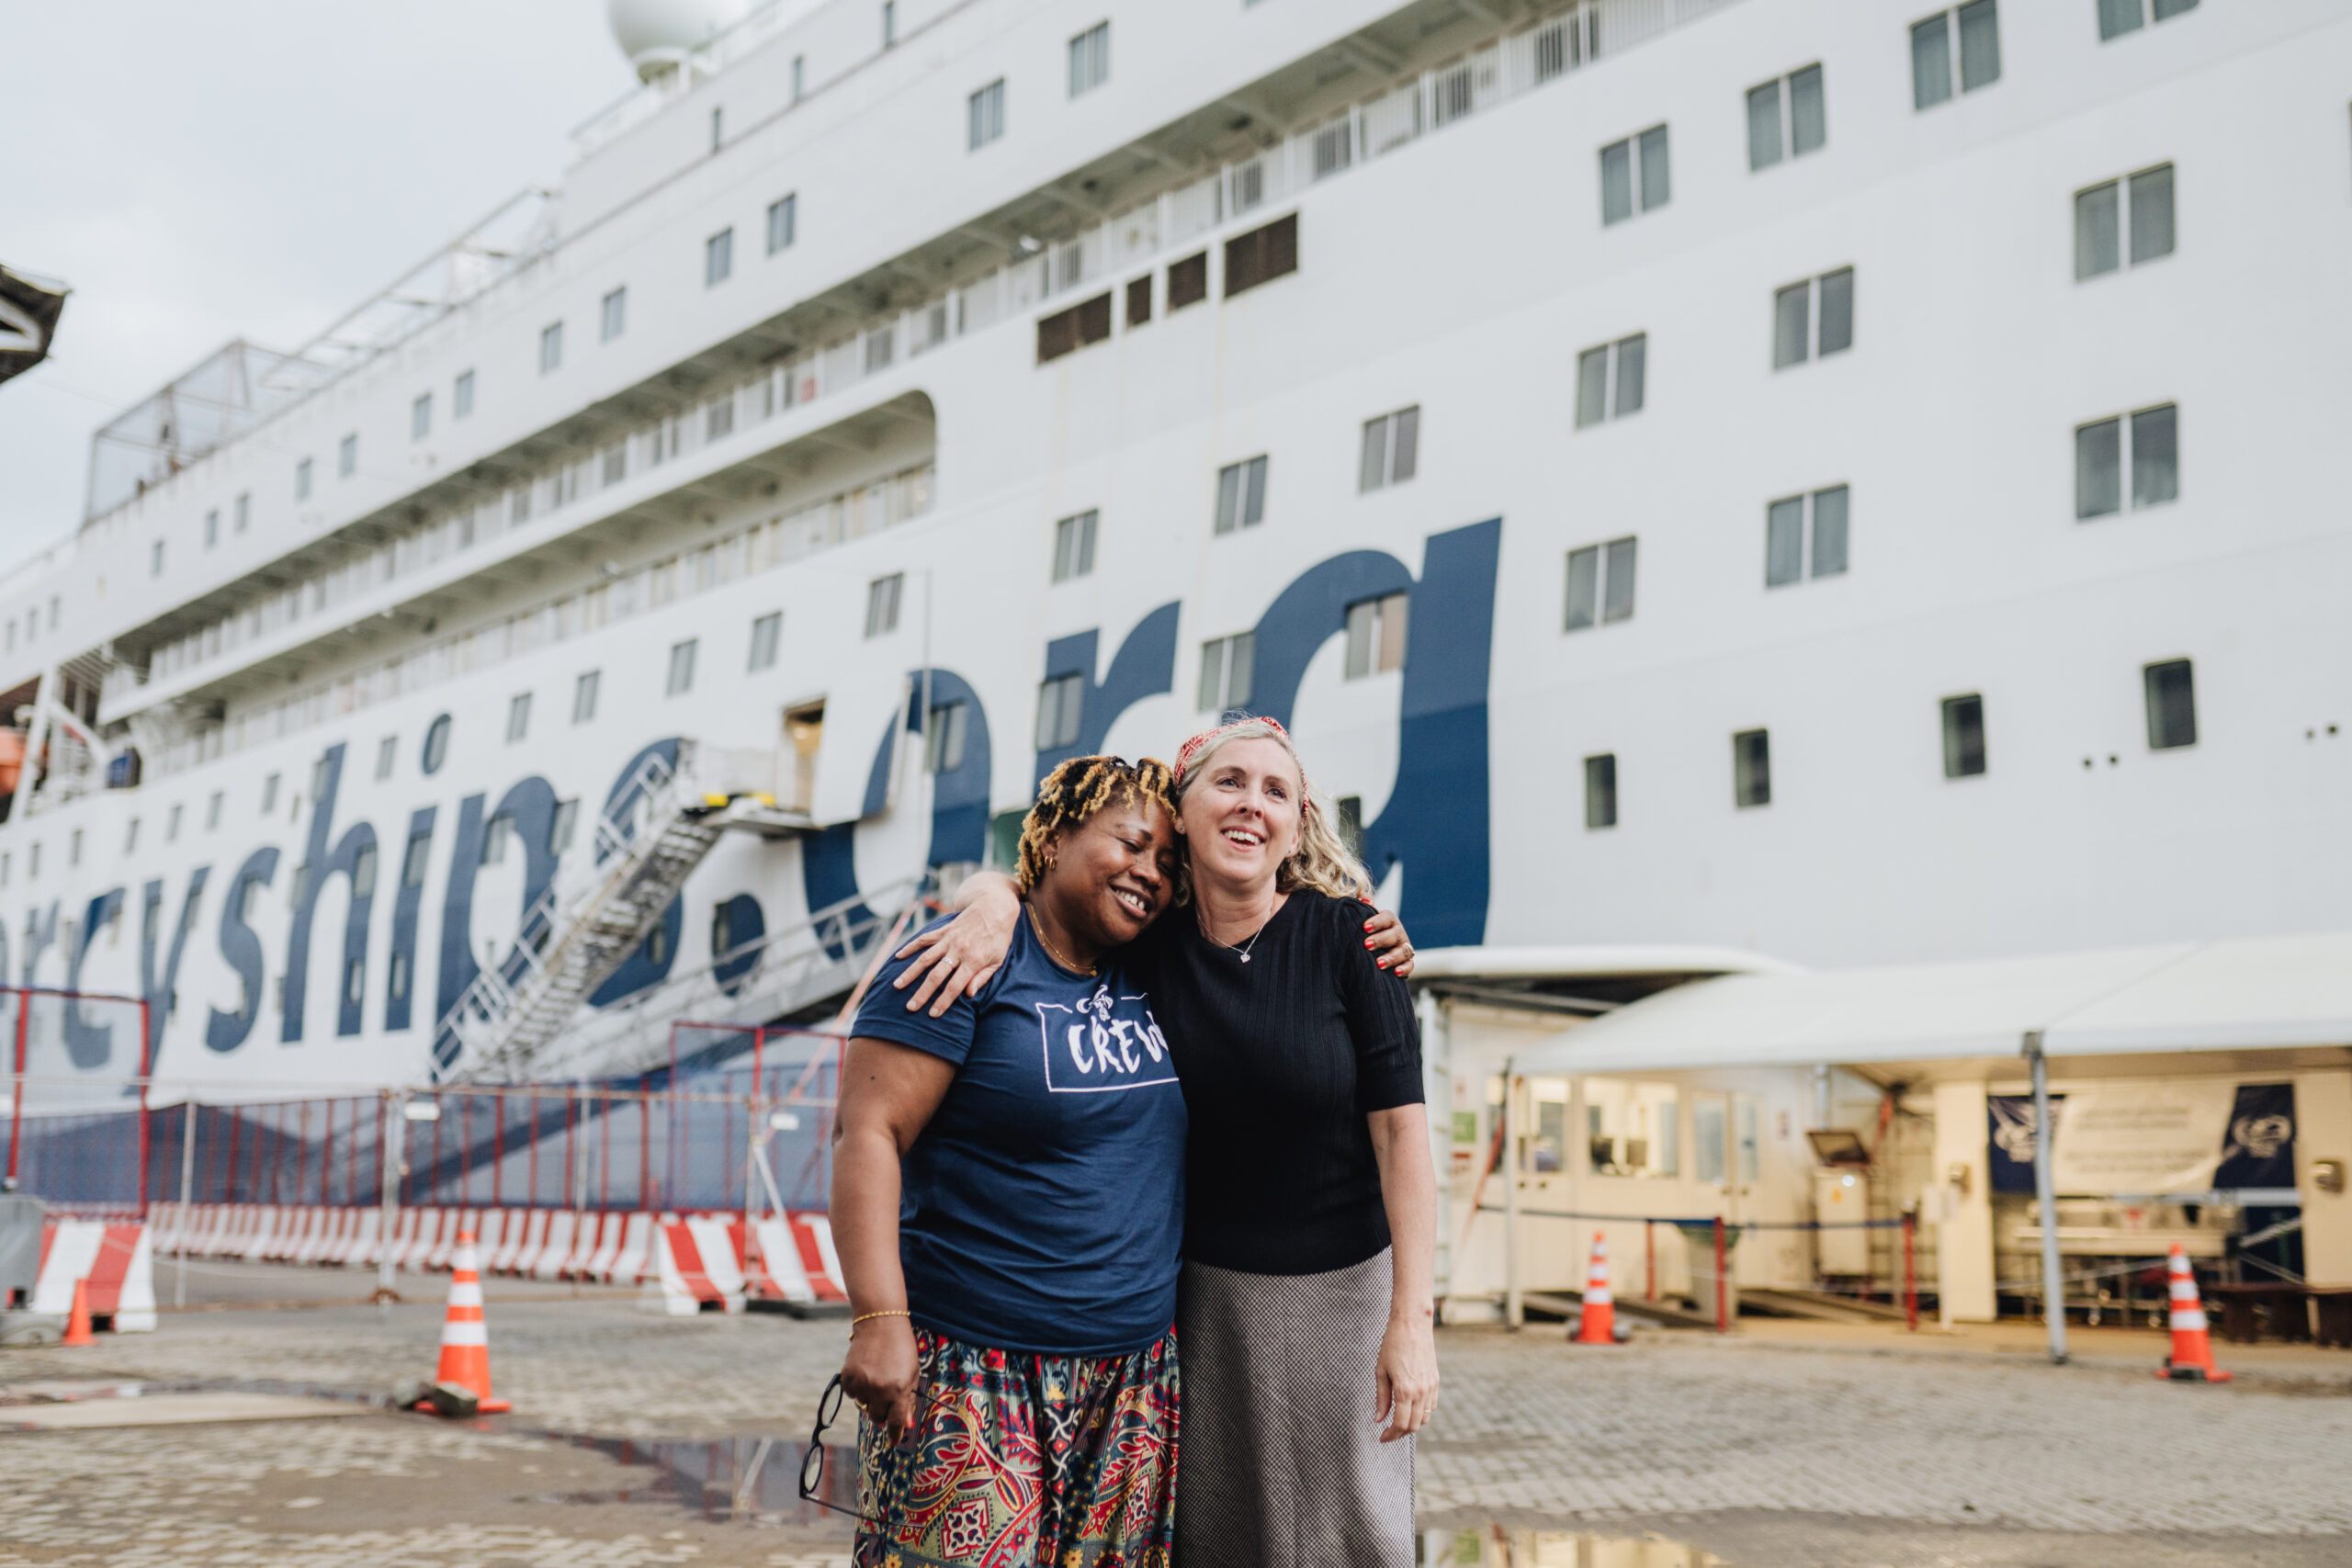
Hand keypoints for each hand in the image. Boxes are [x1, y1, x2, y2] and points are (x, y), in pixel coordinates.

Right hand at [840, 1315, 920, 1443]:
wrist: (880, 1323)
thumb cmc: (901, 1348)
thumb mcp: (912, 1373)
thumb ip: (908, 1399)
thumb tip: (906, 1424)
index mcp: (899, 1390)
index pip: (896, 1421)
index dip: (896, 1433)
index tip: (895, 1441)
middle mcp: (879, 1390)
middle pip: (877, 1417)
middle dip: (882, 1411)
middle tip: (886, 1395)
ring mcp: (862, 1384)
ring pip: (863, 1406)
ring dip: (869, 1397)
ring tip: (876, 1375)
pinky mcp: (847, 1378)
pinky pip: (851, 1394)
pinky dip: (857, 1388)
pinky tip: (865, 1372)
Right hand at [893, 888, 1021, 1016]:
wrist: (995, 907)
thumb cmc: (999, 938)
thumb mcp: (998, 960)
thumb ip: (983, 977)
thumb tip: (968, 995)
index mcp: (974, 961)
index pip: (955, 986)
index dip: (943, 1001)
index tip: (933, 1014)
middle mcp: (959, 950)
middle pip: (937, 976)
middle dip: (922, 993)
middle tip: (910, 1007)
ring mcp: (949, 939)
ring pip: (925, 958)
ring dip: (910, 973)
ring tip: (897, 986)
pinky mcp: (943, 930)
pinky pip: (924, 939)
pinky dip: (910, 947)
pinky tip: (898, 956)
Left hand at [1362, 908, 1415, 978]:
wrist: (1375, 950)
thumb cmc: (1369, 932)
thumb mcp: (1366, 918)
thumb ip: (1364, 907)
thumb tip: (1364, 898)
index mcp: (1389, 921)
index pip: (1387, 917)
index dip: (1377, 921)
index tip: (1365, 927)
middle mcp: (1399, 933)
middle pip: (1394, 934)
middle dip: (1381, 940)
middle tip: (1367, 944)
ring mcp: (1404, 947)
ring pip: (1403, 951)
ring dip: (1391, 957)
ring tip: (1379, 963)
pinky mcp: (1407, 962)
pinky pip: (1410, 965)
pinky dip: (1405, 969)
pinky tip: (1396, 973)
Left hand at [1374, 1309, 1437, 1442]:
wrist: (1412, 1324)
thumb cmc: (1392, 1345)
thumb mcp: (1381, 1371)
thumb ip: (1381, 1398)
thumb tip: (1379, 1419)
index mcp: (1405, 1391)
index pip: (1400, 1424)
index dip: (1391, 1435)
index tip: (1382, 1437)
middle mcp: (1421, 1392)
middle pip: (1414, 1425)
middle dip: (1400, 1433)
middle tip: (1388, 1432)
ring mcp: (1430, 1387)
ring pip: (1424, 1418)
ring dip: (1412, 1423)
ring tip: (1398, 1420)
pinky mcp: (1435, 1381)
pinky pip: (1431, 1405)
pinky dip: (1421, 1412)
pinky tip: (1410, 1407)